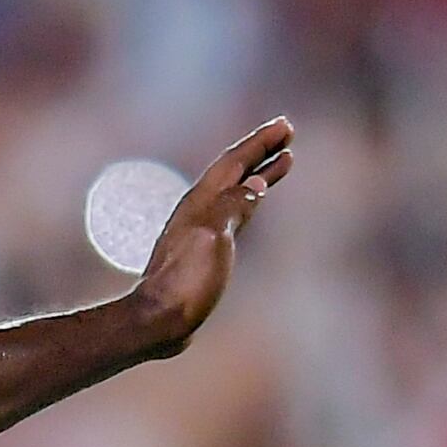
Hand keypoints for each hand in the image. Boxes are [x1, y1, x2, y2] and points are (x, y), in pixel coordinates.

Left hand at [130, 118, 293, 353]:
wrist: (159, 320)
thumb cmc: (186, 280)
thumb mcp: (213, 237)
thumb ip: (234, 206)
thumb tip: (256, 185)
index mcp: (201, 203)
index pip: (235, 161)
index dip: (260, 142)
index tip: (285, 126)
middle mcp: (199, 211)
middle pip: (236, 171)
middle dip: (261, 151)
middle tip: (287, 134)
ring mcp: (201, 231)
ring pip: (236, 191)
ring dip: (259, 173)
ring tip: (283, 162)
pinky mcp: (203, 251)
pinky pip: (232, 213)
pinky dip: (249, 200)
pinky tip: (254, 203)